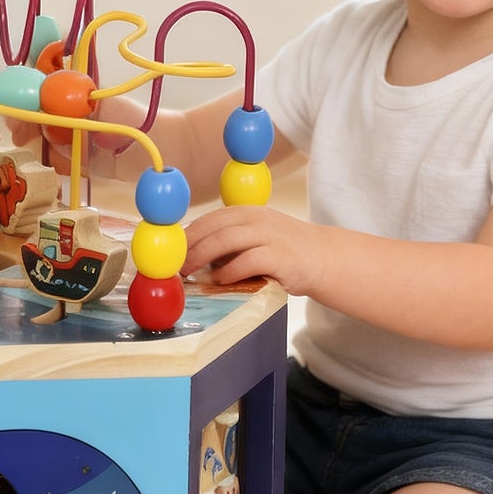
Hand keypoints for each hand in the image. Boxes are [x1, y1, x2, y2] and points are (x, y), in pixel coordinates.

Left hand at [182, 206, 315, 293]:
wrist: (324, 257)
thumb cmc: (282, 251)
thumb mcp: (254, 237)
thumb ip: (227, 242)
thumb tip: (189, 258)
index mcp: (246, 212)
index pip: (208, 220)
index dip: (186, 236)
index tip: (169, 253)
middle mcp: (256, 219)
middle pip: (213, 228)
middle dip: (188, 247)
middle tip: (172, 266)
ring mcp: (269, 236)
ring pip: (226, 240)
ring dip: (201, 257)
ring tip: (187, 273)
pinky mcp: (280, 256)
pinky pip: (248, 261)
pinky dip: (230, 271)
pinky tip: (219, 281)